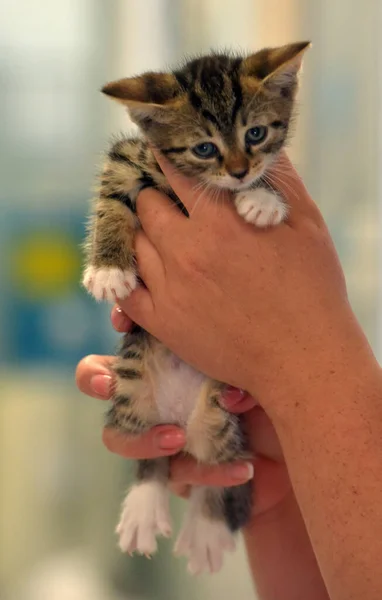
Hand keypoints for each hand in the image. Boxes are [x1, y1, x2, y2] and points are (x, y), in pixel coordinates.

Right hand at [76, 342, 289, 517]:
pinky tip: (241, 468)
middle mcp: (158, 390)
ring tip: (176, 438)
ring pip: (119, 438)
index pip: (131, 331)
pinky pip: (177, 475)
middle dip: (92, 376)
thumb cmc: (276, 392)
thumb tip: (228, 396)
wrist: (297, 446)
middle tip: (106, 382)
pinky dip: (207, 471)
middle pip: (99, 380)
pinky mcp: (181, 471)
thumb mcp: (256, 372)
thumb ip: (236, 369)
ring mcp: (163, 430)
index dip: (120, 319)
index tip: (122, 323)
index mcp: (171, 355)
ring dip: (141, 439)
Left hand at [116, 151, 348, 411]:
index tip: (165, 155)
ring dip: (144, 234)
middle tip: (170, 203)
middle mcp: (186, 249)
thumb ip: (279, 180)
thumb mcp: (306, 225)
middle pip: (147, 205)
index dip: (169, 160)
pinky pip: (126, 290)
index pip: (175, 173)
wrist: (301, 358)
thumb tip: (259, 149)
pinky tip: (141, 271)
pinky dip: (128, 276)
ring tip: (161, 237)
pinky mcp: (162, 322)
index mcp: (220, 221)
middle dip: (158, 197)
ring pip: (133, 243)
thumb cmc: (311, 291)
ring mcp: (169, 287)